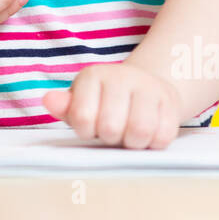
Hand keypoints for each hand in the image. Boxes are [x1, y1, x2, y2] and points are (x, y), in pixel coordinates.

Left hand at [42, 62, 182, 148]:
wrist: (145, 87)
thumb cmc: (104, 103)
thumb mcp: (81, 102)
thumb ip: (65, 106)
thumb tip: (48, 101)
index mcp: (93, 76)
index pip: (82, 118)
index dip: (86, 131)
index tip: (90, 126)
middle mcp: (122, 76)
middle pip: (111, 128)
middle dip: (110, 138)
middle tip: (111, 132)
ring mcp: (149, 87)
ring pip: (140, 132)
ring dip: (133, 143)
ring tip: (129, 135)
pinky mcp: (170, 101)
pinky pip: (163, 135)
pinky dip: (154, 143)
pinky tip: (148, 134)